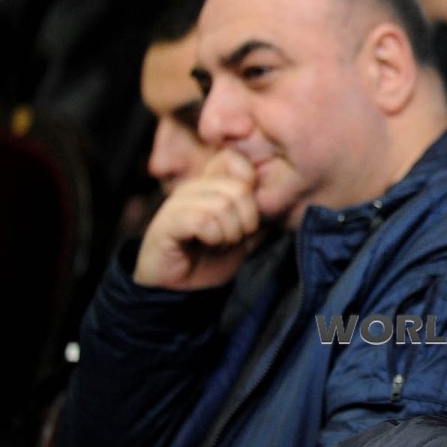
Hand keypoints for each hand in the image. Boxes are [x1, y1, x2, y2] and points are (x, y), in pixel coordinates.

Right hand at [134, 149, 261, 289]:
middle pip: (238, 188)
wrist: (182, 289)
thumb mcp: (244, 237)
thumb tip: (279, 201)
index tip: (249, 214)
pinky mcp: (166, 223)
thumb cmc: (211, 259)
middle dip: (247, 220)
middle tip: (235, 237)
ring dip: (230, 233)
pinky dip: (214, 238)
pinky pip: (203, 221)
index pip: (232, 158)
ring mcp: (177, 204)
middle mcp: (193, 188)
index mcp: (210, 185)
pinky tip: (207, 244)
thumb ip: (258, 216)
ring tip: (219, 243)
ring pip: (222, 205)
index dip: (250, 182)